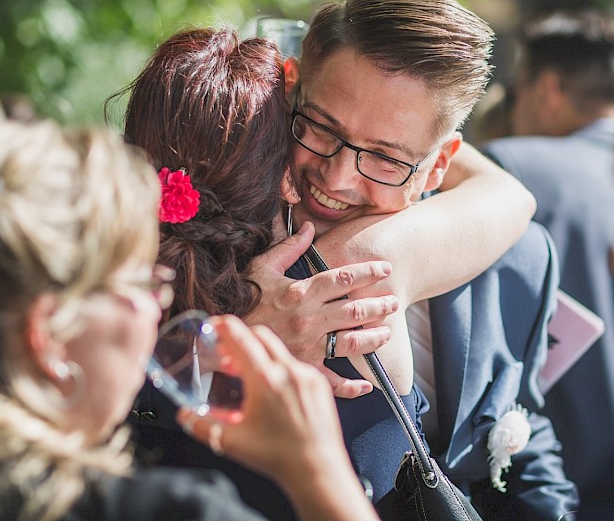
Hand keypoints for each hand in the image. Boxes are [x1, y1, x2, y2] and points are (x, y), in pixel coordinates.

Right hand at [179, 317, 376, 520]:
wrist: (317, 469)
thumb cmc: (276, 457)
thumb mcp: (231, 443)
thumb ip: (202, 426)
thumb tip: (183, 416)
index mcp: (265, 380)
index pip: (241, 337)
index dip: (224, 326)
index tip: (214, 324)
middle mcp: (288, 371)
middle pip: (261, 335)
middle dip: (241, 338)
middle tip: (226, 353)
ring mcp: (307, 375)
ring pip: (279, 351)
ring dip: (260, 354)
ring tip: (246, 375)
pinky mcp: (320, 383)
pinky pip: (296, 366)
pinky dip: (280, 369)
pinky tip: (272, 390)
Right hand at [245, 221, 397, 396]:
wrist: (219, 338)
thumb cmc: (242, 300)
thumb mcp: (262, 268)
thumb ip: (289, 247)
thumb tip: (309, 227)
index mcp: (301, 292)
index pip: (344, 278)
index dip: (369, 271)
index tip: (386, 268)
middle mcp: (309, 319)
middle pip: (355, 311)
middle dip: (379, 305)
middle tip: (394, 302)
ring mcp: (307, 347)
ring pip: (351, 343)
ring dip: (374, 338)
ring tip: (387, 333)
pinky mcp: (302, 368)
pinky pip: (331, 381)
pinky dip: (351, 387)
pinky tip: (367, 385)